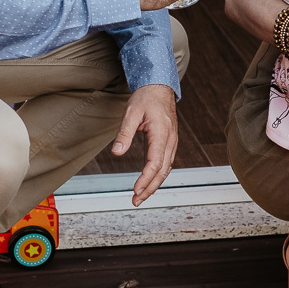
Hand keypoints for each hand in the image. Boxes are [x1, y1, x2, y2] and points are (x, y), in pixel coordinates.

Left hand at [111, 84, 178, 205]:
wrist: (159, 87)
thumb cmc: (146, 98)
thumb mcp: (131, 112)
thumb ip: (124, 133)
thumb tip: (116, 152)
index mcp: (162, 133)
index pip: (155, 162)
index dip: (146, 179)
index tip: (135, 190)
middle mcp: (170, 140)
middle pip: (163, 171)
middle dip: (150, 188)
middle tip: (136, 201)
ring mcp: (172, 142)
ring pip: (166, 169)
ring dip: (154, 185)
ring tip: (141, 196)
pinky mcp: (169, 142)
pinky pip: (166, 163)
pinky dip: (158, 176)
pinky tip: (149, 182)